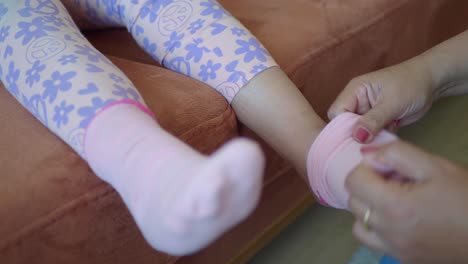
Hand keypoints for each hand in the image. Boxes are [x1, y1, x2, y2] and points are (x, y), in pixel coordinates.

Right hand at [328, 58, 435, 142]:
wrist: (433, 82)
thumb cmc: (411, 84)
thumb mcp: (391, 103)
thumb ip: (373, 120)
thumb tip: (356, 137)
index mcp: (354, 90)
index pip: (336, 112)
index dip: (342, 127)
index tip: (354, 140)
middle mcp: (357, 101)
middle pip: (344, 124)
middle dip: (355, 136)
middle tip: (367, 145)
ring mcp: (367, 112)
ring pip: (358, 132)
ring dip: (368, 139)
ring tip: (380, 142)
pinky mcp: (377, 121)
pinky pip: (370, 135)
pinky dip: (377, 139)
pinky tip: (386, 140)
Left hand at [346, 141, 467, 263]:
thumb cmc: (466, 198)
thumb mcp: (436, 166)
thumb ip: (397, 154)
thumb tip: (368, 155)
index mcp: (394, 206)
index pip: (353, 181)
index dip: (367, 168)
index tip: (388, 168)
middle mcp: (388, 231)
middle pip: (354, 201)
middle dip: (368, 186)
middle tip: (395, 181)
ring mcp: (394, 249)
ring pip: (358, 224)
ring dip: (368, 209)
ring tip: (394, 200)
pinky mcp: (403, 259)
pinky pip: (374, 241)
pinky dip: (376, 228)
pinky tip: (398, 219)